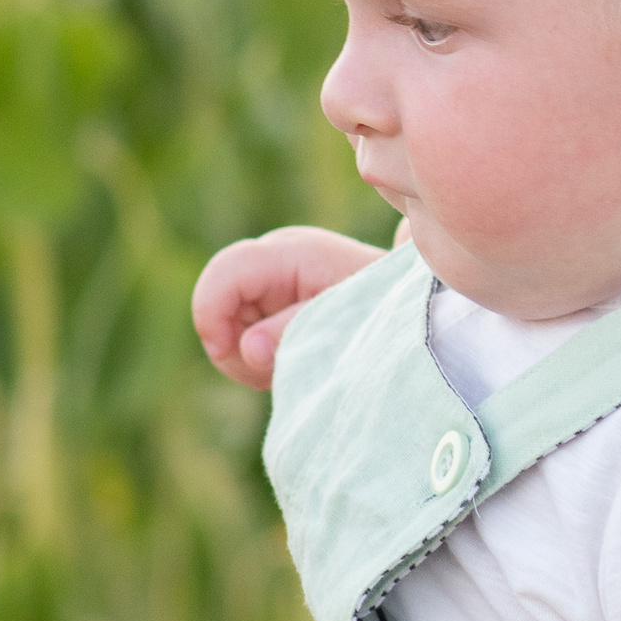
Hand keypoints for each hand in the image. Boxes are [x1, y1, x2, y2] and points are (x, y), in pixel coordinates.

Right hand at [192, 227, 382, 384]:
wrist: (409, 306)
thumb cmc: (383, 308)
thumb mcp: (342, 323)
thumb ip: (293, 333)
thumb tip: (249, 348)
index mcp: (293, 252)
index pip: (225, 272)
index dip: (211, 314)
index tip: (227, 352)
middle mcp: (274, 257)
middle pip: (216, 300)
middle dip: (233, 343)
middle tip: (274, 368)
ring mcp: (270, 278)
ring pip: (224, 322)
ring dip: (247, 355)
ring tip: (292, 362)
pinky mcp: (270, 300)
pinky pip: (238, 332)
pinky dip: (256, 355)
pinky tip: (288, 358)